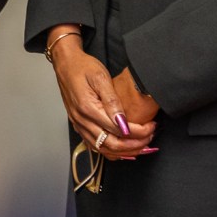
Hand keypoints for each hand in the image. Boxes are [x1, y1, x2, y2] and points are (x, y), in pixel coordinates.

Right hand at [47, 31, 153, 160]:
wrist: (65, 64)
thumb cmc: (83, 67)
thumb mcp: (101, 77)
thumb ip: (113, 101)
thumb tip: (123, 123)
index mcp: (88, 109)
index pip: (118, 130)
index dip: (138, 132)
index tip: (151, 127)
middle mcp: (82, 121)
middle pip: (111, 145)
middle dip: (135, 145)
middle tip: (150, 139)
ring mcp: (79, 125)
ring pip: (103, 149)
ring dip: (125, 152)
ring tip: (142, 147)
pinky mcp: (79, 125)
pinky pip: (95, 146)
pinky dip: (111, 152)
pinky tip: (123, 150)